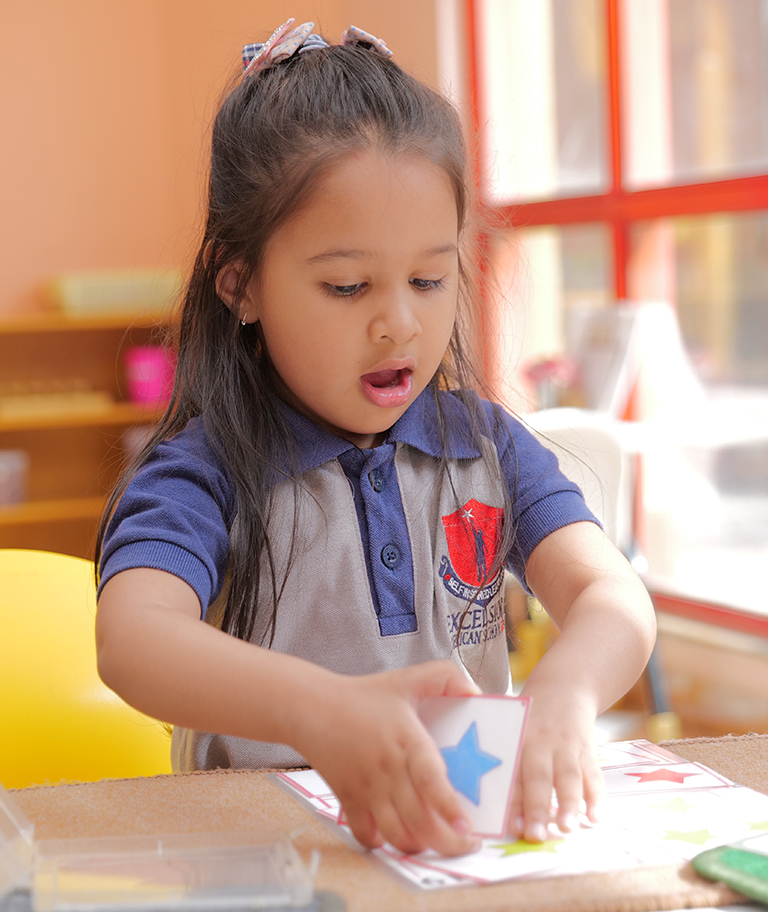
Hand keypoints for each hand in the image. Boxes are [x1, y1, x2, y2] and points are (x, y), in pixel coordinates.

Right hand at [293, 660, 482, 856]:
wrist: (311, 706)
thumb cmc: (363, 694)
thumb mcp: (407, 678)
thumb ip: (446, 676)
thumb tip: (476, 693)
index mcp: (406, 739)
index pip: (431, 780)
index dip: (449, 807)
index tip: (467, 826)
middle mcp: (388, 769)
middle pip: (419, 820)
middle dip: (448, 842)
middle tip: (466, 845)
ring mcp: (366, 787)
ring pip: (396, 834)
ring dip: (420, 847)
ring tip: (437, 843)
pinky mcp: (348, 798)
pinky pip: (365, 833)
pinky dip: (382, 843)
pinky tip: (396, 836)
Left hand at [508, 679, 602, 841]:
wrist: (566, 684)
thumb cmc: (530, 715)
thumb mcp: (511, 723)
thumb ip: (499, 752)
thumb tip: (477, 789)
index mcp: (517, 739)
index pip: (512, 773)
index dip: (511, 800)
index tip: (511, 826)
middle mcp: (541, 743)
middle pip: (538, 776)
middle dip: (536, 807)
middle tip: (535, 835)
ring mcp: (567, 746)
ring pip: (568, 777)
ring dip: (568, 804)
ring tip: (567, 829)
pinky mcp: (588, 749)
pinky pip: (593, 774)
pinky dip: (596, 797)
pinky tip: (596, 817)